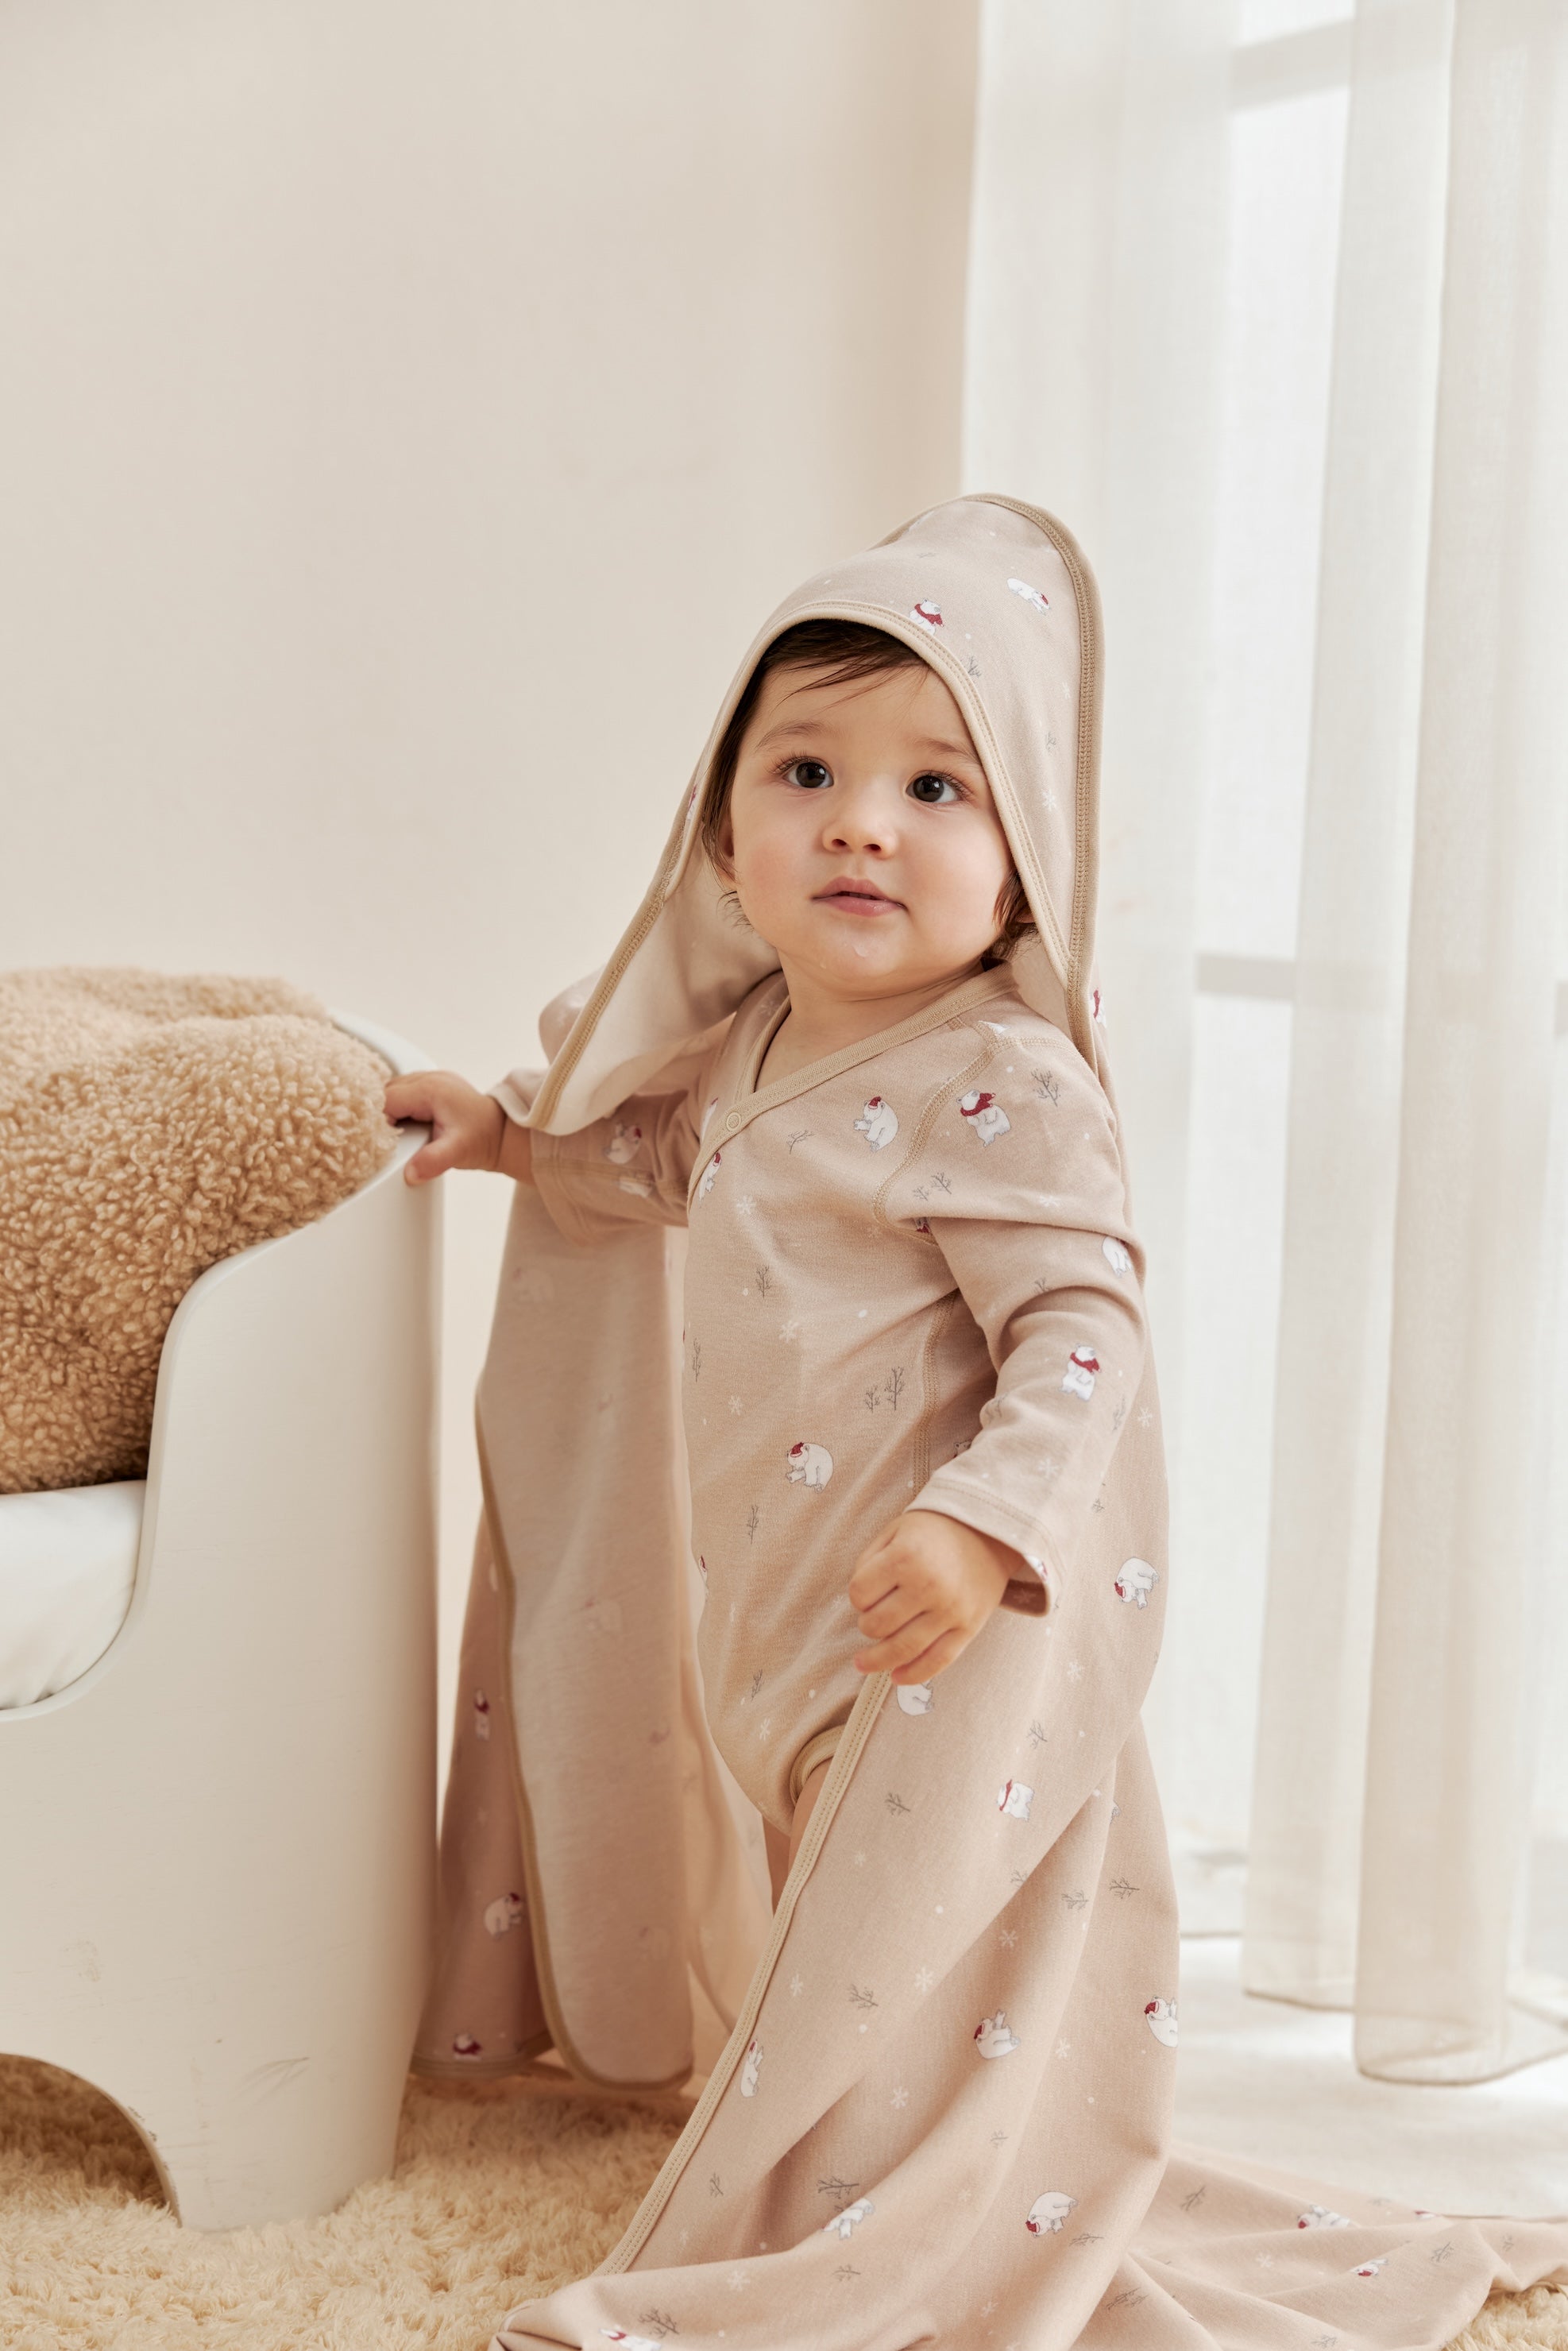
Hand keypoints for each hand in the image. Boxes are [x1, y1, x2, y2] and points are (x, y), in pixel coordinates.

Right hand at [384, 1071, 532, 1185]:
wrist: (503, 1134)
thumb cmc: (483, 1138)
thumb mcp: (457, 1152)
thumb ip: (433, 1161)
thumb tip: (410, 1174)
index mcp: (430, 1089)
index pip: (387, 1099)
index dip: (377, 1120)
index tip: (378, 1140)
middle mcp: (429, 1078)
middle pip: (386, 1092)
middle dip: (380, 1114)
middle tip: (382, 1140)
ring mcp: (432, 1079)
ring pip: (394, 1091)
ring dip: (389, 1110)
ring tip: (392, 1134)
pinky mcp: (433, 1087)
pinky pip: (405, 1092)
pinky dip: (399, 1107)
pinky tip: (403, 1125)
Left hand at [847, 1509, 1018, 1682]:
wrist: (990, 1532)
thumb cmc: (936, 1531)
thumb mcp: (896, 1531)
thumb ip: (870, 1560)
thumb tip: (859, 1601)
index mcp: (906, 1557)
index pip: (860, 1594)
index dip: (857, 1596)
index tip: (865, 1594)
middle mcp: (928, 1585)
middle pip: (877, 1625)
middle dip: (867, 1625)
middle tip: (871, 1619)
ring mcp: (950, 1610)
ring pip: (902, 1649)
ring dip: (877, 1660)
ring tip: (863, 1663)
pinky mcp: (969, 1628)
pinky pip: (938, 1661)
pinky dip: (913, 1674)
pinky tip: (896, 1677)